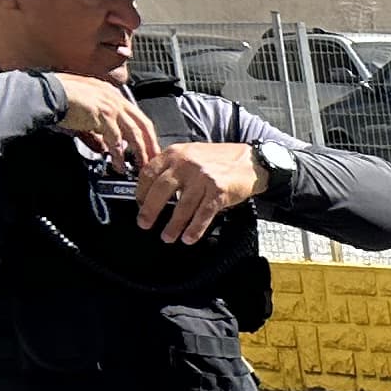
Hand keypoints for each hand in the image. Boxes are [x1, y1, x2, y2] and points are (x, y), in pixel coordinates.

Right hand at [47, 73, 161, 169]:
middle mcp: (114, 97)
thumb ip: (97, 131)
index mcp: (111, 94)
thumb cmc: (58, 101)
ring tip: (140, 167)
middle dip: (150, 145)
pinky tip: (118, 164)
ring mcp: (110, 104)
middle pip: (143, 124)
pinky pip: (116, 138)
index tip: (149, 149)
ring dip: (139, 152)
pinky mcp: (102, 113)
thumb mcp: (84, 115)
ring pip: (134, 132)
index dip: (145, 135)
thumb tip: (104, 148)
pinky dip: (119, 154)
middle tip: (153, 162)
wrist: (43, 93)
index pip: (137, 116)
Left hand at [134, 140, 262, 243]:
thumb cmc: (221, 159)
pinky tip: (188, 237)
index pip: (149, 173)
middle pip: (161, 190)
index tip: (139, 204)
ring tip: (167, 236)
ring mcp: (203, 178)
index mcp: (176, 153)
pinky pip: (203, 214)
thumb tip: (153, 185)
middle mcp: (187, 164)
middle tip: (144, 223)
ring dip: (173, 225)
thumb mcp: (191, 153)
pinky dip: (194, 228)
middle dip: (150, 210)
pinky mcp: (219, 192)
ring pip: (182, 206)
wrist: (251, 161)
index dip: (141, 192)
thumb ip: (172, 165)